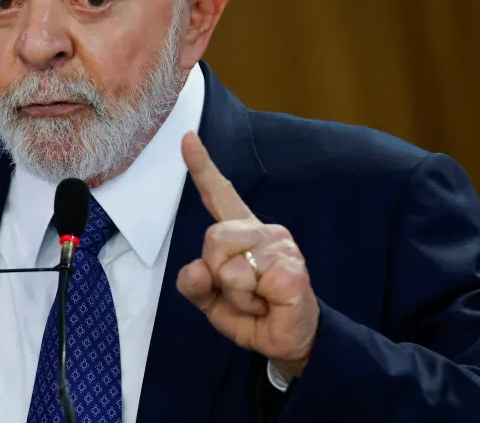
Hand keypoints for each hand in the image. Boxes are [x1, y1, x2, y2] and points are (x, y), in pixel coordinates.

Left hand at [176, 132, 318, 376]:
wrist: (286, 342)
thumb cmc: (251, 312)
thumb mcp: (210, 298)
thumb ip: (193, 282)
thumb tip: (197, 269)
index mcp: (241, 232)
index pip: (219, 195)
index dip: (201, 166)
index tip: (187, 137)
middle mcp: (262, 232)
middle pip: (213, 236)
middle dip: (214, 272)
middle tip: (238, 292)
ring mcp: (281, 247)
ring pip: (227, 264)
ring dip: (233, 293)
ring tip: (254, 299)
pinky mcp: (292, 269)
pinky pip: (247, 282)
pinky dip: (250, 303)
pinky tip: (269, 304)